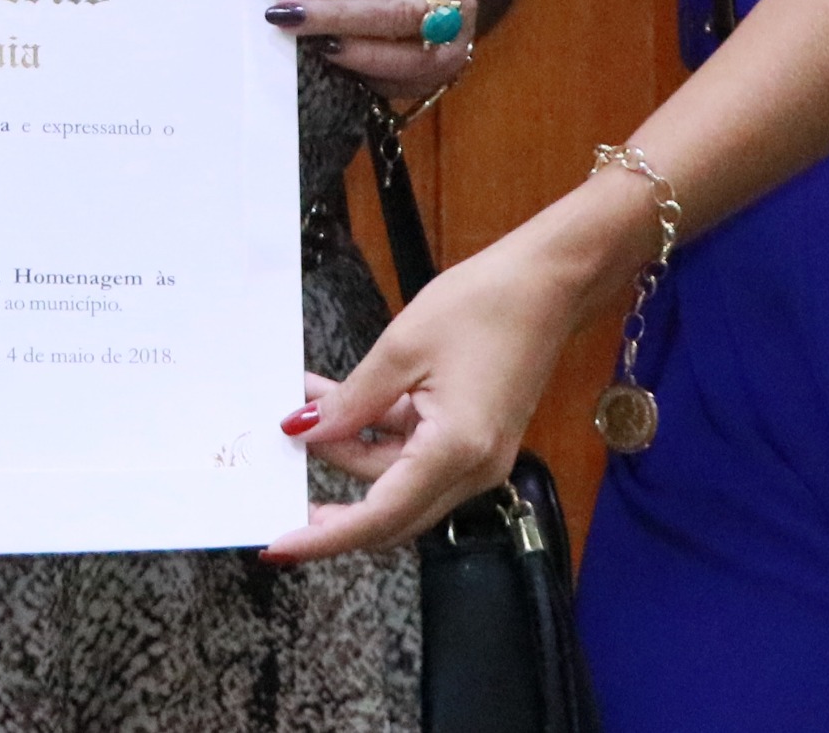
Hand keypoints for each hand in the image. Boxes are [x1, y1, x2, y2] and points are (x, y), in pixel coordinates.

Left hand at [265, 189, 632, 562]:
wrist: (549, 284)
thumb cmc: (484, 305)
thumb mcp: (401, 348)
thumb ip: (351, 400)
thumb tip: (306, 431)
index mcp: (455, 452)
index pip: (379, 516)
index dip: (324, 537)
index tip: (280, 545)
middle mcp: (473, 472)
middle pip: (390, 512)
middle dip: (334, 499)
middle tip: (282, 474)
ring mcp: (480, 461)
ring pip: (400, 484)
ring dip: (352, 454)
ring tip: (307, 408)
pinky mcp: (478, 443)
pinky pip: (419, 460)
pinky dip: (379, 440)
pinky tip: (347, 405)